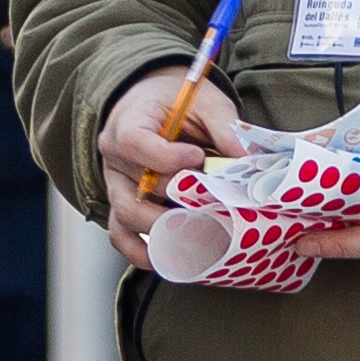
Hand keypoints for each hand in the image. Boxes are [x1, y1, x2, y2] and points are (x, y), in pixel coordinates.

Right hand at [96, 67, 254, 262]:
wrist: (152, 103)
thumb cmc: (177, 101)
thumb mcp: (204, 101)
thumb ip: (223, 126)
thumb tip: (246, 158)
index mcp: (128, 123)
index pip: (135, 143)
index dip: (165, 157)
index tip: (197, 158)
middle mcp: (114, 158)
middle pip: (137, 188)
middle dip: (177, 201)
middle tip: (212, 209)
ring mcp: (115, 186)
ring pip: (127, 217)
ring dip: (163, 231)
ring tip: (200, 237)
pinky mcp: (121, 206)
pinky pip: (121, 236)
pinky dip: (141, 252)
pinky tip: (169, 259)